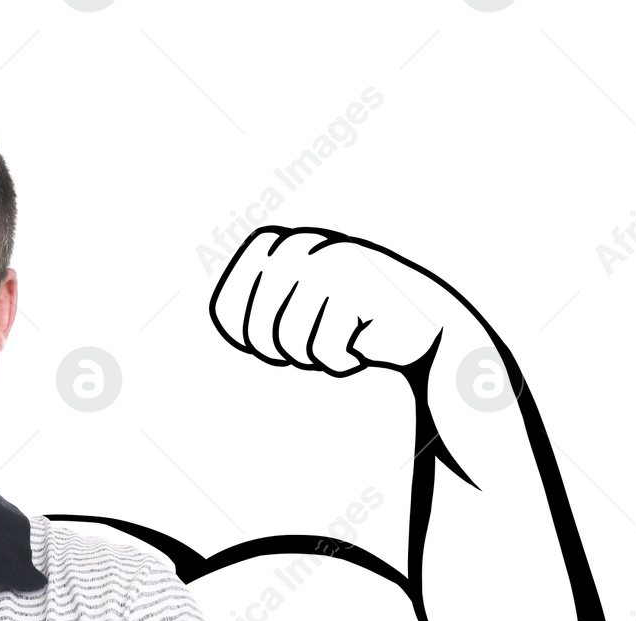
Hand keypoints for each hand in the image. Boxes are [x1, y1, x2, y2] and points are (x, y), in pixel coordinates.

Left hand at [210, 226, 449, 375]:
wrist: (421, 326)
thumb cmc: (348, 320)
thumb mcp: (295, 303)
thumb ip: (254, 302)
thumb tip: (214, 315)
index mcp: (280, 245)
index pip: (225, 303)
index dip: (239, 332)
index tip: (262, 340)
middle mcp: (304, 246)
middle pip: (257, 325)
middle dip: (279, 349)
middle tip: (307, 346)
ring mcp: (335, 262)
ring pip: (290, 339)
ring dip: (313, 355)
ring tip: (339, 339)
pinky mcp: (366, 286)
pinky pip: (326, 349)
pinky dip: (342, 360)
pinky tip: (363, 344)